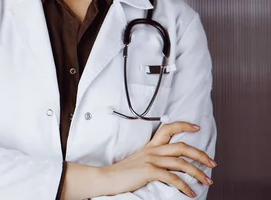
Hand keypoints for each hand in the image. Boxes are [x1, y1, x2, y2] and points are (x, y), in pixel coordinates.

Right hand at [101, 122, 215, 197]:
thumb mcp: (140, 161)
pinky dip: (185, 187)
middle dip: (201, 154)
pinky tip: (190, 193)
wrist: (107, 178)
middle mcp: (152, 151)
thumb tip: (174, 167)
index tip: (196, 127)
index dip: (184, 125)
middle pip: (182, 147)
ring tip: (207, 181)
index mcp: (150, 146)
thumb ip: (155, 160)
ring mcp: (151, 160)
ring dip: (198, 173)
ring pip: (181, 163)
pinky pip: (173, 178)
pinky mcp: (149, 171)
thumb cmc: (123, 173)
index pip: (168, 128)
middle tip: (212, 163)